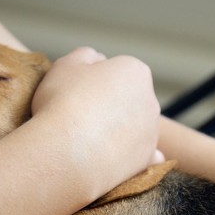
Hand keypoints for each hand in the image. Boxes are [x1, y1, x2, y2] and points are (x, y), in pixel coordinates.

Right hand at [31, 47, 161, 190]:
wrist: (66, 152)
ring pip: (134, 128)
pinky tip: (114, 158)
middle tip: (79, 118)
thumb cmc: (62, 102)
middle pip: (128, 100)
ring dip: (118, 132)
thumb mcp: (65, 65)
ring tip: (87, 141)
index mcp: (135, 71)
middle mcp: (151, 100)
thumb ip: (85, 55)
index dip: (93, 82)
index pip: (116, 72)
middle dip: (110, 106)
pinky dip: (133, 156)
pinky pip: (145, 155)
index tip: (74, 94)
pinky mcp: (147, 159)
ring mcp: (152, 132)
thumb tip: (98, 59)